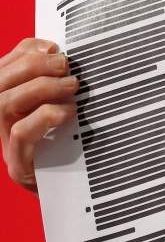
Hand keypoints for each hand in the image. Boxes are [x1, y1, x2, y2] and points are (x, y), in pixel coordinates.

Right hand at [0, 39, 76, 192]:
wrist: (80, 195)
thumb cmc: (77, 146)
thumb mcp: (68, 107)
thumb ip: (61, 84)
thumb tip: (63, 54)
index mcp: (9, 105)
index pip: (2, 69)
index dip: (24, 51)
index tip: (54, 46)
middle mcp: (0, 123)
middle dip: (32, 66)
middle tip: (66, 65)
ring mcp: (5, 145)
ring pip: (3, 104)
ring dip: (39, 87)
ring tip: (72, 86)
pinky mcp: (19, 166)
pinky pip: (21, 134)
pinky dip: (46, 116)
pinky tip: (69, 114)